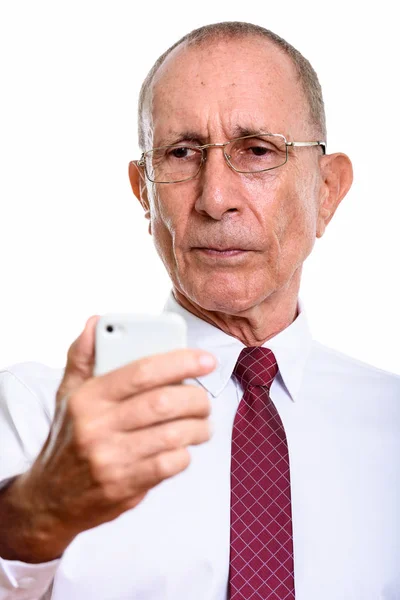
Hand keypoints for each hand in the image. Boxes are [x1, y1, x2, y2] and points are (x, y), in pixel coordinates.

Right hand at [14, 317, 216, 560]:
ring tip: (202, 424)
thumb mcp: (67, 394)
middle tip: (204, 399)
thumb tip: (96, 321)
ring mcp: (110, 459)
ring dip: (198, 427)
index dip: (179, 362)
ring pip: (172, 435)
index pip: (141, 372)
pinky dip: (184, 454)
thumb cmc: (68, 438)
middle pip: (163, 403)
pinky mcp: (123, 486)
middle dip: (195, 398)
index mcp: (87, 397)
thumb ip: (83, 356)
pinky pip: (169, 465)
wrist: (50, 498)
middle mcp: (97, 427)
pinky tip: (182, 448)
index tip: (205, 360)